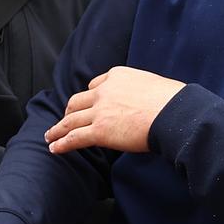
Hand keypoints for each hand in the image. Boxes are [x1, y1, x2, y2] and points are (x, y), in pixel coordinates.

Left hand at [45, 66, 184, 153]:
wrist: (173, 112)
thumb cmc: (172, 101)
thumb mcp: (151, 85)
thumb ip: (140, 91)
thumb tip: (145, 102)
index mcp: (117, 76)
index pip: (96, 85)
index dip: (90, 97)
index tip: (88, 104)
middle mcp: (104, 91)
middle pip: (78, 101)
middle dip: (69, 111)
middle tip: (65, 119)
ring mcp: (100, 110)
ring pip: (71, 119)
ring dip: (58, 128)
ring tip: (50, 136)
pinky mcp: (100, 131)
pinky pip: (74, 137)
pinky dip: (61, 142)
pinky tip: (55, 148)